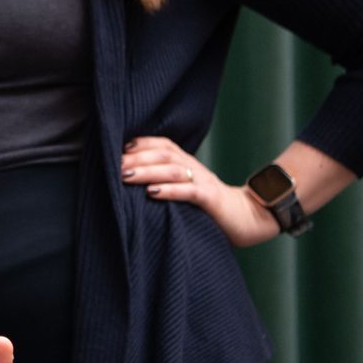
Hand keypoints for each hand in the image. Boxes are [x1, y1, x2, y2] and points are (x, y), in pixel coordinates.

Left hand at [121, 136, 279, 248]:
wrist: (249, 218)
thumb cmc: (209, 206)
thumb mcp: (186, 188)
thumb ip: (166, 181)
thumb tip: (132, 179)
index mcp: (187, 163)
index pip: (162, 144)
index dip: (140, 144)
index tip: (115, 149)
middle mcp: (194, 167)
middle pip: (163, 154)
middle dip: (136, 157)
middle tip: (112, 165)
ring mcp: (204, 181)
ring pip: (172, 170)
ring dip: (147, 171)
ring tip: (125, 176)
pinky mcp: (211, 199)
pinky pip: (190, 191)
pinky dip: (170, 191)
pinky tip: (152, 193)